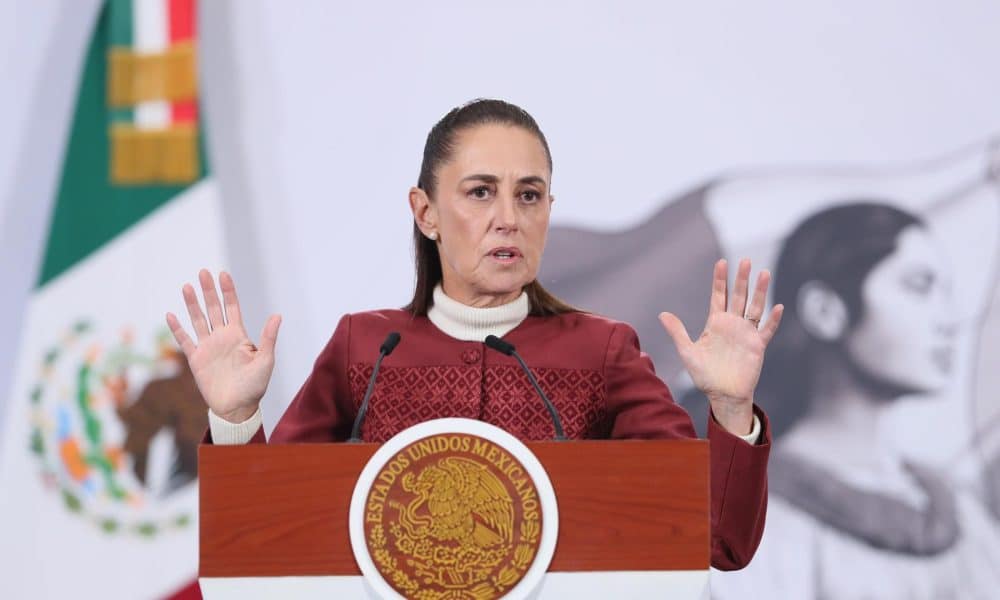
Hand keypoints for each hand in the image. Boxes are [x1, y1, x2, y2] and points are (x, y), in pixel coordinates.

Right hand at [166, 269, 280, 422]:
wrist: (237, 408)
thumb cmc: (255, 386)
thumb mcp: (265, 361)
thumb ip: (268, 338)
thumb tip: (277, 315)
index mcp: (239, 335)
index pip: (232, 307)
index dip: (228, 291)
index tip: (223, 274)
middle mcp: (222, 337)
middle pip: (214, 309)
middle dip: (209, 291)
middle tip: (203, 272)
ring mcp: (208, 347)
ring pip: (198, 320)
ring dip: (192, 304)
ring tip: (187, 287)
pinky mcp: (196, 360)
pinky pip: (185, 341)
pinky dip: (177, 329)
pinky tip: (171, 315)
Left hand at [658, 259, 783, 434]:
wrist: (722, 395)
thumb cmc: (704, 375)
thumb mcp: (687, 352)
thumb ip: (677, 332)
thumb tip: (662, 314)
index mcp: (715, 323)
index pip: (718, 296)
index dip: (720, 279)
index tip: (722, 262)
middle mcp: (732, 324)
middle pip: (739, 296)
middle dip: (742, 279)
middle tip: (746, 260)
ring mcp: (746, 334)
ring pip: (755, 307)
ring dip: (760, 292)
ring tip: (764, 273)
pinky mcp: (757, 346)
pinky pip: (767, 330)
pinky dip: (773, 320)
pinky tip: (778, 307)